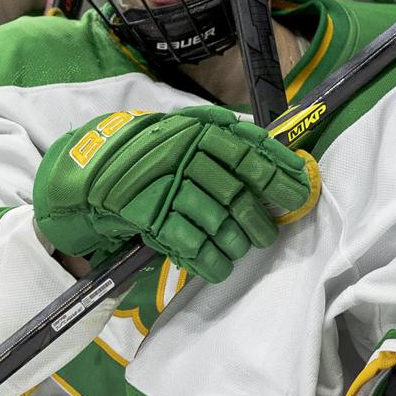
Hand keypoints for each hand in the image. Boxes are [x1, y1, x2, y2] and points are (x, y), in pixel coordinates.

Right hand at [33, 107, 317, 283]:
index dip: (281, 174)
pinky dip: (208, 259)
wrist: (93, 171)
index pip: (252, 152)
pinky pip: (189, 242)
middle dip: (261, 218)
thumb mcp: (190, 134)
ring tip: (242, 249)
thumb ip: (230, 145)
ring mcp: (166, 182)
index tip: (303, 192)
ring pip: (217, 219)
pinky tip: (218, 266)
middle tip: (270, 233)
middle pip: (238, 191)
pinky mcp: (148, 212)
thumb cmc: (154, 154)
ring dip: (237, 241)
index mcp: (201, 128)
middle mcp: (185, 151)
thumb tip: (284, 164)